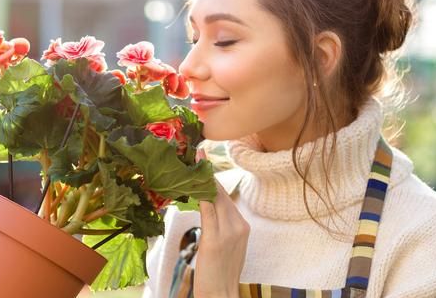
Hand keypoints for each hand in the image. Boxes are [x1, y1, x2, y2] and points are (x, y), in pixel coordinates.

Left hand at [194, 150, 249, 297]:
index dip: (213, 177)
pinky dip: (201, 193)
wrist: (222, 294)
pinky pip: (208, 210)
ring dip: (203, 178)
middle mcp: (239, 224)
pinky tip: (194, 180)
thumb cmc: (220, 273)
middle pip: (221, 192)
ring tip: (193, 160)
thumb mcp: (227, 246)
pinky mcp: (216, 239)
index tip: (204, 160)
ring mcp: (229, 231)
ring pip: (215, 197)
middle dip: (207, 172)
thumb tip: (208, 210)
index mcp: (242, 225)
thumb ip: (221, 227)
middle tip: (195, 152)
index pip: (226, 196)